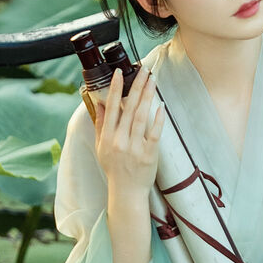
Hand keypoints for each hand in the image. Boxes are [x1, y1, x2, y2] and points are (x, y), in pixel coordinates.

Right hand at [93, 65, 163, 202]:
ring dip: (147, 96)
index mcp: (108, 137)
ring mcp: (135, 147)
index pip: (111, 107)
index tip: (119, 73)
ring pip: (141, 116)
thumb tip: (101, 104)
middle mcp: (120, 140)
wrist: (126, 192)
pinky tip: (161, 105)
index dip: (115, 89)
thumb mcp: (102, 147)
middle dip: (136, 86)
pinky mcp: (149, 154)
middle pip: (129, 107)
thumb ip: (101, 125)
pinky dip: (157, 119)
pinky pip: (154, 133)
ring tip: (152, 80)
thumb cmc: (114, 169)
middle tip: (143, 70)